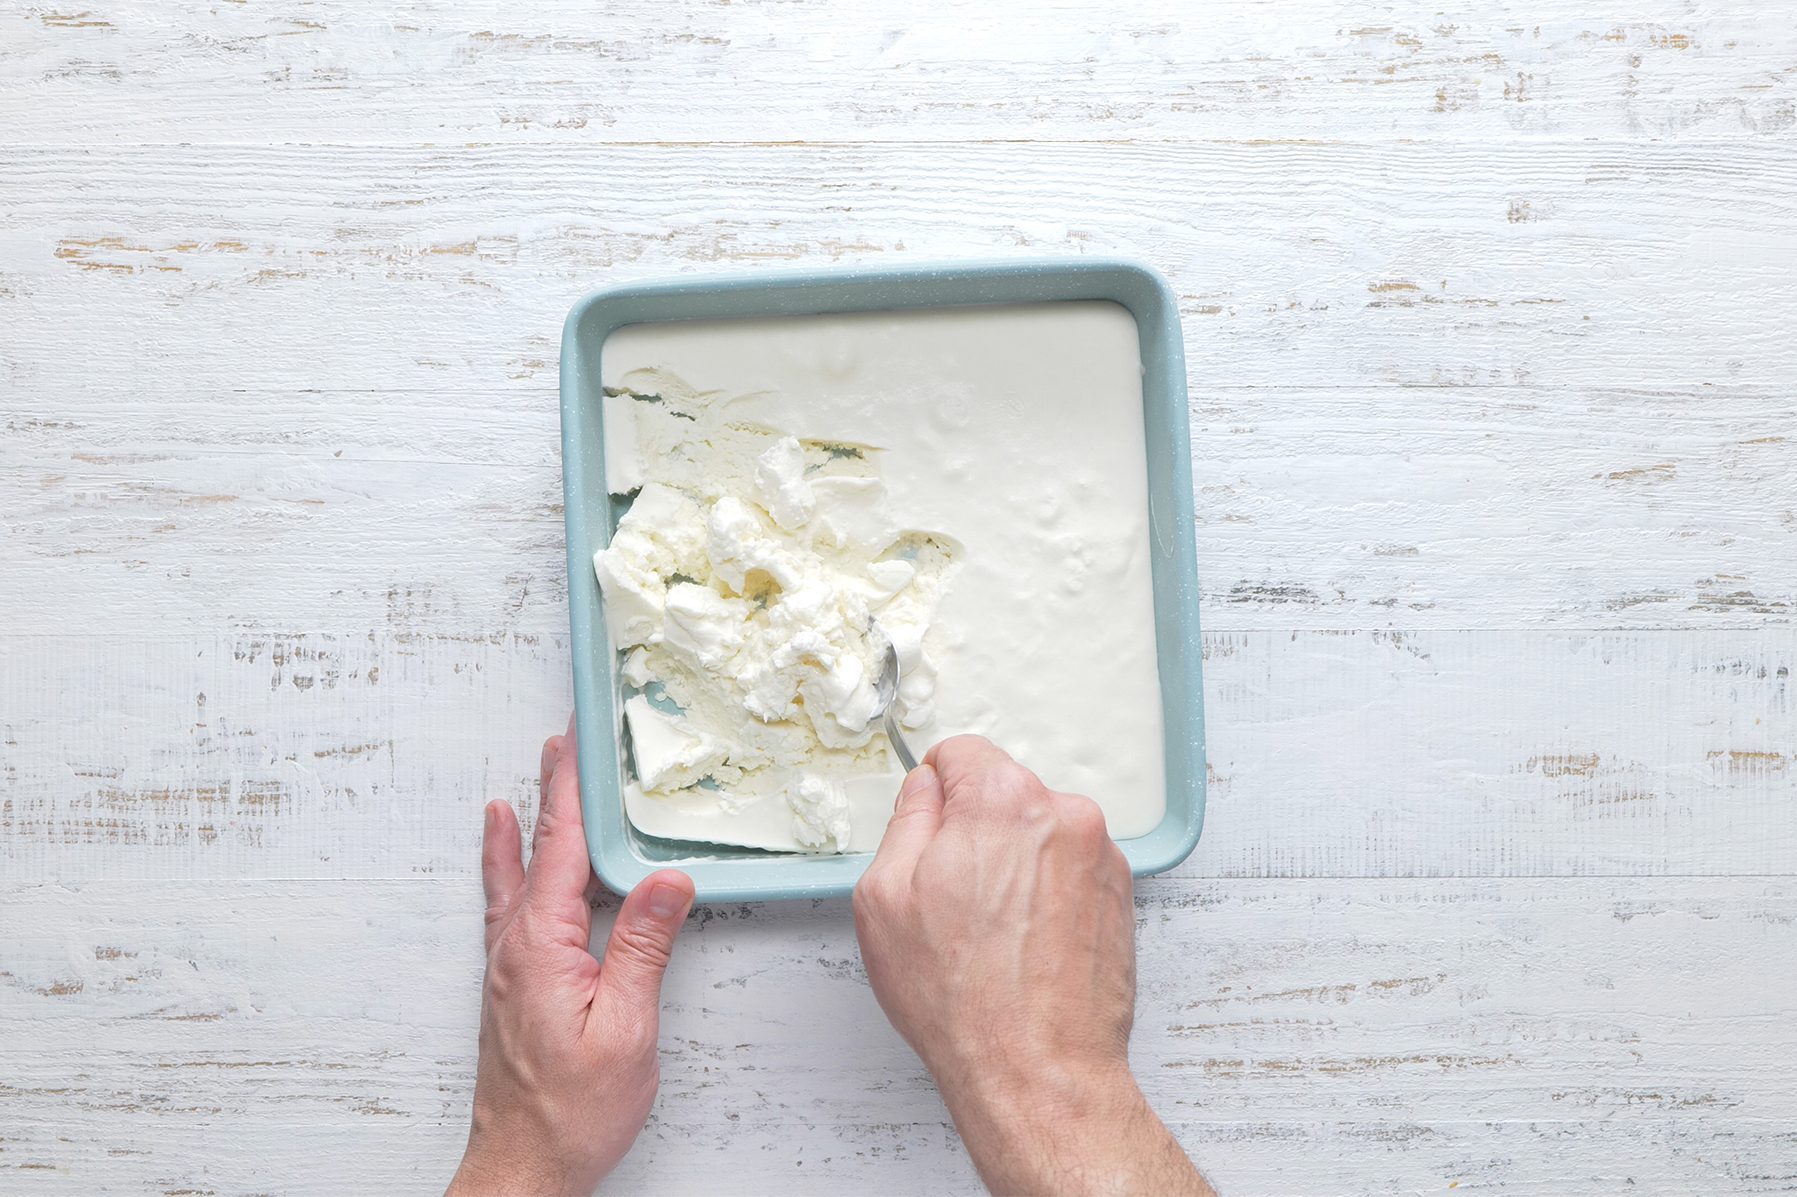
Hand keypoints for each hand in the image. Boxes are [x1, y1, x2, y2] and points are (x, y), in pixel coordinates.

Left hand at [448, 719, 695, 1196]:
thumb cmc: (572, 1112)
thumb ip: (643, 949)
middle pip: (537, 848)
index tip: (576, 740)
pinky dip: (511, 863)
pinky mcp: (512, 984)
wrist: (523, 1167)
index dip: (572, 790)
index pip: (563, 849)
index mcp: (543, 947)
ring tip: (538, 777)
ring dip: (534, 820)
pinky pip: (512, 903)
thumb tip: (666, 880)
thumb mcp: (625, 1030)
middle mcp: (515, 947)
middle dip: (553, 790)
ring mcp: (508, 964)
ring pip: (521, 873)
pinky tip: (508, 850)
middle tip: (564, 738)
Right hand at [854, 735, 1211, 1195]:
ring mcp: (1101, 854)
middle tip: (954, 900)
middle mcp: (1064, 813)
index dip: (933, 793)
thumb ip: (906, 819)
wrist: (1039, 1069)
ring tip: (994, 934)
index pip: (960, 754)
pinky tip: (1026, 946)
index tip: (929, 833)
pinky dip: (1046, 894)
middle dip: (974, 832)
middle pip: (1003, 793)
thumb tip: (926, 790)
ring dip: (1015, 864)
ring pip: (1037, 833)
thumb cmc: (962, 998)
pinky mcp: (1121, 894)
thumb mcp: (885, 897)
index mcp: (1002, 799)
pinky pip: (1069, 870)